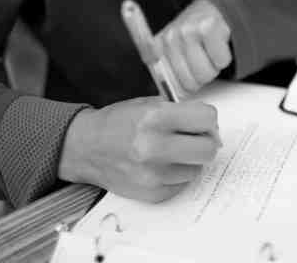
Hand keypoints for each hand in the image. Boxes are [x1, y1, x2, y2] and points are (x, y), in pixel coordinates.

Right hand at [58, 97, 220, 202]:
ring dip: (190, 160)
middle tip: (194, 137)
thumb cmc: (117, 122)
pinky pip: (182, 184)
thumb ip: (180, 112)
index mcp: (155, 118)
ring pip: (197, 169)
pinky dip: (177, 175)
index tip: (201, 121)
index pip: (207, 118)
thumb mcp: (148, 103)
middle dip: (205, 140)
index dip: (207, 118)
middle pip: (208, 148)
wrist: (85, 148)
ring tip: (171, 151)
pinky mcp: (152, 193)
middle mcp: (154, 147)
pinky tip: (161, 165)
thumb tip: (211, 127)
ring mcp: (153, 174)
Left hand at [156, 0, 231, 94]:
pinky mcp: (207, 27)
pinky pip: (221, 61)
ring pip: (206, 74)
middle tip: (201, 62)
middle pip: (190, 83)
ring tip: (208, 53)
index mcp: (157, 48)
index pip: (169, 85)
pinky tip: (216, 46)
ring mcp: (187, 31)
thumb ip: (171, 76)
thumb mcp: (173, 55)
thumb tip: (178, 99)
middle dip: (200, 78)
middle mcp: (169, 38)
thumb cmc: (192, 37)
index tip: (188, 82)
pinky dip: (223, 58)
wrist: (208, 11)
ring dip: (213, 68)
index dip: (184, 89)